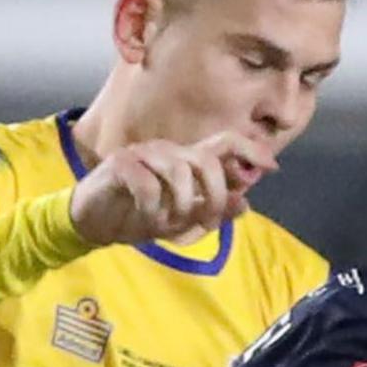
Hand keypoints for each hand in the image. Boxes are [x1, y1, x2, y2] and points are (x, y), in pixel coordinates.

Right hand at [67, 133, 265, 247]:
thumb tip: (246, 204)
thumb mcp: (181, 222)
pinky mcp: (121, 164)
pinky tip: (145, 218)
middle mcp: (169, 151)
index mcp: (187, 161)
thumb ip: (212, 212)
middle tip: (205, 222)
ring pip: (179, 172)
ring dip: (179, 205)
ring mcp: (145, 154)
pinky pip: (149, 185)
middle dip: (213, 196)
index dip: (250, 150)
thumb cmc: (138, 215)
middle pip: (206, 160)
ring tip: (165, 224)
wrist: (93, 222)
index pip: (225, 143)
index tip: (272, 167)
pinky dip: (152, 209)